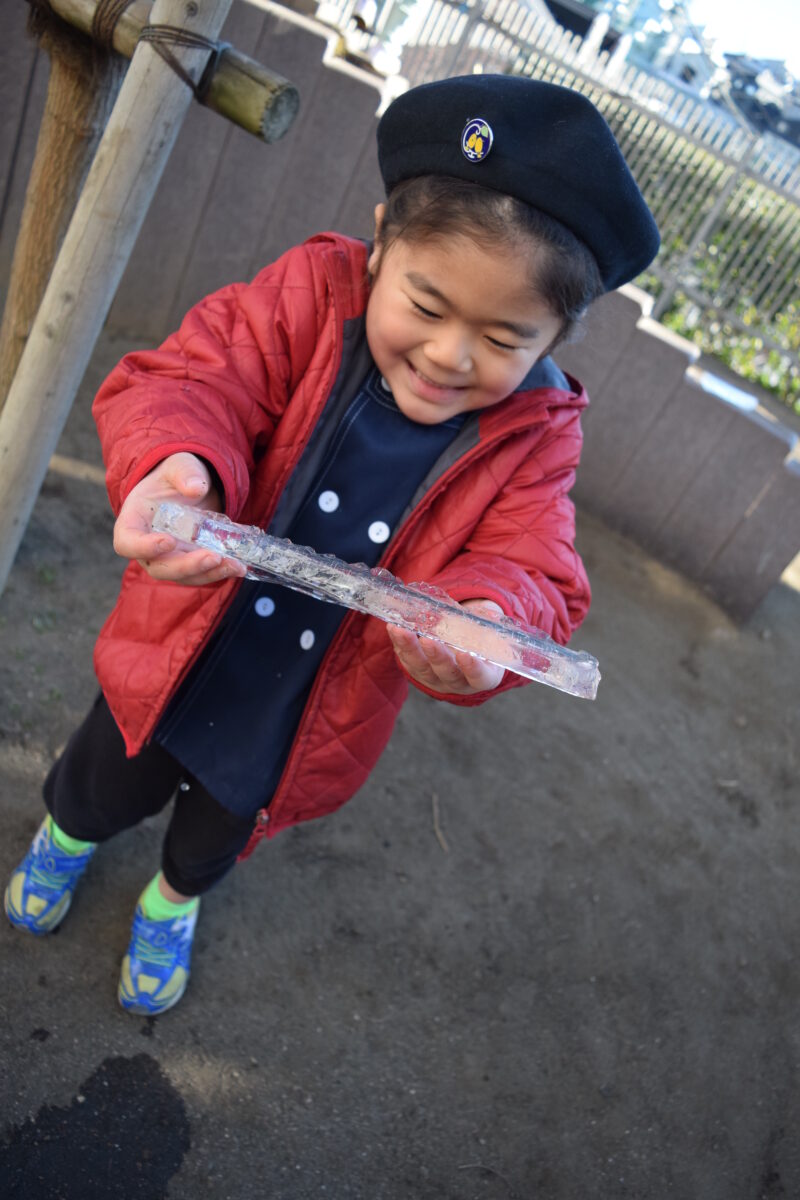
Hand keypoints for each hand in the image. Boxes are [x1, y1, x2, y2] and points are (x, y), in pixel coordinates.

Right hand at [112, 452, 245, 585]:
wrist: (191, 487)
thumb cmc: (176, 476)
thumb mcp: (179, 466)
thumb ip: (184, 473)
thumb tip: (196, 488)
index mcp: (134, 521)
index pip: (127, 543)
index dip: (144, 547)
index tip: (168, 541)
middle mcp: (148, 547)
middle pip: (159, 568)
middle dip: (187, 566)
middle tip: (214, 556)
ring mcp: (170, 558)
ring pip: (184, 576)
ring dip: (209, 573)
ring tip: (235, 565)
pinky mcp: (190, 562)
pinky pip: (201, 574)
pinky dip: (220, 572)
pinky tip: (239, 566)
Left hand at [387, 599, 504, 694]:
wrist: (465, 648)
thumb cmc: (482, 641)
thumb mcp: (491, 633)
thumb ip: (489, 624)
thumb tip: (491, 615)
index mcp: (482, 676)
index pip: (479, 677)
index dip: (473, 668)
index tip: (465, 655)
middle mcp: (458, 682)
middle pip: (446, 674)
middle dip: (436, 656)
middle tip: (427, 640)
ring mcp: (435, 679)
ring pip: (421, 669)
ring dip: (410, 649)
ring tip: (399, 629)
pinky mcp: (417, 671)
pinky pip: (407, 660)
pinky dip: (399, 644)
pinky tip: (393, 627)